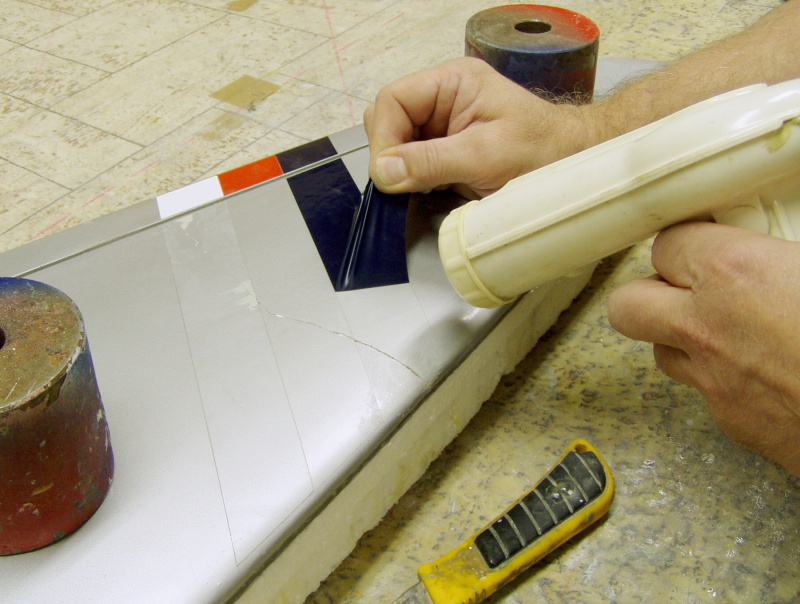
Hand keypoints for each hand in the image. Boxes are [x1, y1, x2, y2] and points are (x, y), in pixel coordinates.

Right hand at [363, 57, 597, 196]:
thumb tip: (384, 171)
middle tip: (403, 184)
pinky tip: (426, 191)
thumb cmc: (540, 152)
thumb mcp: (484, 156)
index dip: (383, 137)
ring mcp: (441, 126)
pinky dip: (410, 181)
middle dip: (390, 154)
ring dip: (401, 170)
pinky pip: (411, 164)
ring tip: (421, 188)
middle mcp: (441, 99)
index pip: (394, 100)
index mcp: (451, 82)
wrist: (570, 165)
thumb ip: (431, 161)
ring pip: (395, 145)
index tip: (388, 173)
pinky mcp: (444, 152)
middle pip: (388, 121)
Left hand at [607, 222, 799, 474]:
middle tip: (693, 285)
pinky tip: (769, 374)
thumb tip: (789, 253)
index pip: (667, 244)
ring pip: (661, 352)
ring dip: (684, 336)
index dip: (689, 241)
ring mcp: (715, 384)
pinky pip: (705, 394)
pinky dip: (723, 380)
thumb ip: (794, 252)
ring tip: (733, 329)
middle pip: (628, 304)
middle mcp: (708, 329)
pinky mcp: (736, 427)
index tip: (710, 238)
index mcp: (735, 273)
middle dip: (653, 291)